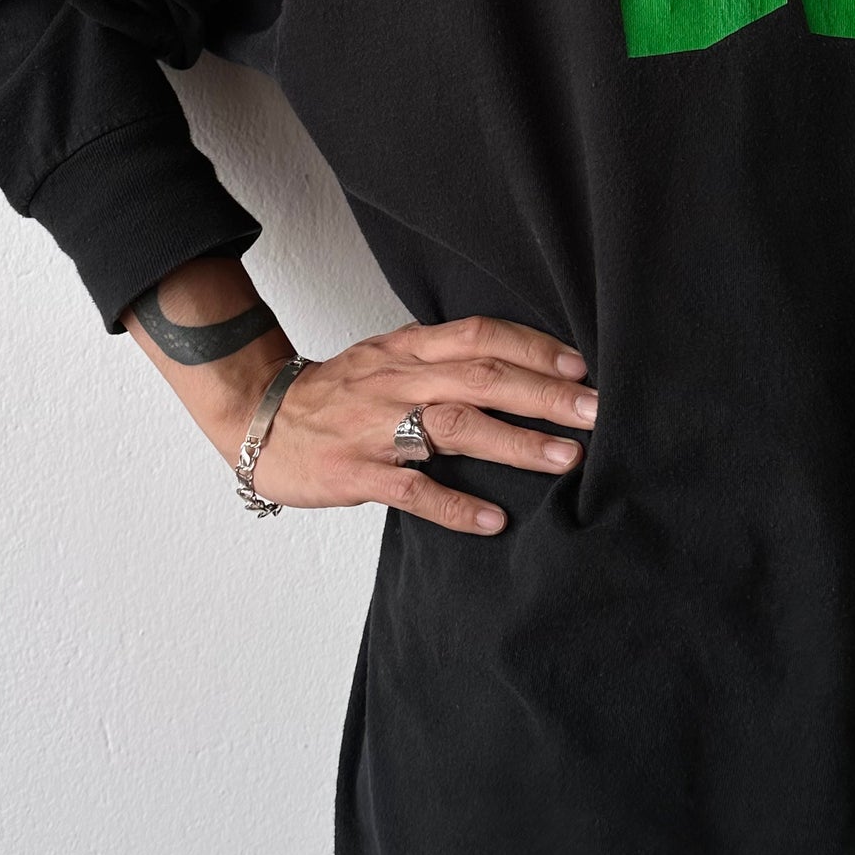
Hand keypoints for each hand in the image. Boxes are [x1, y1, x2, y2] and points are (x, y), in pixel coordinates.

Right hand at [234, 314, 596, 534]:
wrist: (258, 417)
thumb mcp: (388, 358)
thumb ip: (444, 357)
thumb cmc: (338, 393)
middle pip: (480, 377)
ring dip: (515, 442)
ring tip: (565, 459)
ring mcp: (375, 427)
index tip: (581, 366)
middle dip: (544, 394)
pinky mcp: (355, 472)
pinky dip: (455, 506)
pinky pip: (412, 490)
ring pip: (454, 426)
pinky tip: (493, 519)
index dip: (532, 348)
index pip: (479, 336)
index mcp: (407, 349)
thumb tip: (519, 363)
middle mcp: (396, 381)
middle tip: (596, 411)